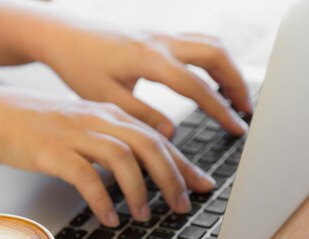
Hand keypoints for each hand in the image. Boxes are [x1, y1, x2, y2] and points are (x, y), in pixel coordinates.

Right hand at [0, 86, 214, 225]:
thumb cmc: (40, 124)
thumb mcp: (85, 125)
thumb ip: (114, 141)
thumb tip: (145, 168)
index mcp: (111, 114)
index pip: (158, 138)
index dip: (184, 164)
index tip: (202, 185)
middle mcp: (99, 120)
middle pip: (149, 146)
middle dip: (173, 178)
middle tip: (183, 205)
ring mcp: (76, 134)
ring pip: (123, 159)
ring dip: (140, 191)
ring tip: (145, 216)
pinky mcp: (53, 151)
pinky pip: (86, 176)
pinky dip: (102, 199)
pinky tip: (110, 218)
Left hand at [35, 23, 252, 137]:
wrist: (62, 34)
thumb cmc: (78, 65)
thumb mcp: (105, 98)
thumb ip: (140, 116)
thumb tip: (172, 135)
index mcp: (149, 59)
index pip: (197, 87)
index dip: (221, 110)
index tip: (237, 129)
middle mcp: (161, 41)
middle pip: (216, 55)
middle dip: (237, 84)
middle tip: (246, 111)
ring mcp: (162, 35)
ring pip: (211, 44)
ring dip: (229, 69)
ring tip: (237, 97)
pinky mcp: (159, 35)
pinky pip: (198, 41)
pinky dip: (215, 59)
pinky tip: (214, 77)